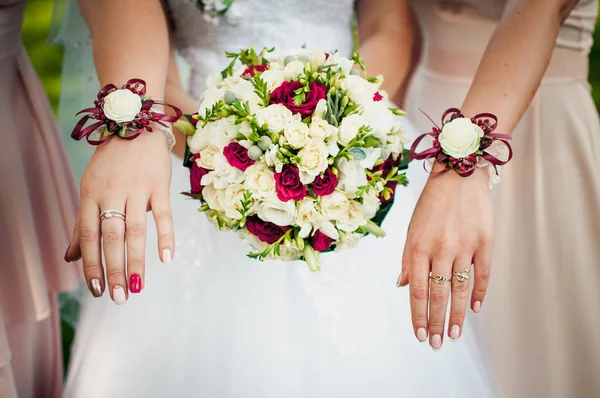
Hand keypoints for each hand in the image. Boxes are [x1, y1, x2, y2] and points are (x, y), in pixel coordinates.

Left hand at [64, 130, 173, 303]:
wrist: (133, 124)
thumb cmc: (110, 163)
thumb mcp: (90, 189)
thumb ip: (82, 225)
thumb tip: (70, 258)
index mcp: (90, 195)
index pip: (89, 236)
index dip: (91, 264)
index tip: (96, 290)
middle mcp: (110, 193)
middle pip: (111, 237)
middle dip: (113, 270)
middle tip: (119, 297)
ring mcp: (136, 188)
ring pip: (135, 230)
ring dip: (136, 261)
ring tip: (138, 287)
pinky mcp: (159, 184)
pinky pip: (162, 213)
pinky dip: (165, 236)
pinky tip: (166, 259)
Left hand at [397, 165, 492, 348]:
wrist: (459, 174)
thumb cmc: (430, 204)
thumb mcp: (412, 229)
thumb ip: (407, 259)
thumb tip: (401, 286)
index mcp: (418, 247)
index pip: (417, 290)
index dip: (417, 315)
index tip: (419, 335)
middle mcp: (441, 249)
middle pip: (438, 294)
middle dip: (436, 322)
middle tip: (436, 344)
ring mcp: (465, 246)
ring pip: (460, 288)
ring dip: (457, 315)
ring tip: (454, 335)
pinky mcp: (485, 241)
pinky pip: (482, 273)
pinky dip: (479, 292)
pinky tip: (475, 309)